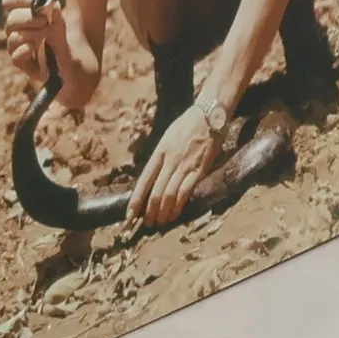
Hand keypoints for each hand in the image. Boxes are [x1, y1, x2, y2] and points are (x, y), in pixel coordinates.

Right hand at [2, 0, 63, 88]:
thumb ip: (55, 14)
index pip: (9, 0)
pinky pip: (15, 57)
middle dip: (28, 17)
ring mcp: (19, 48)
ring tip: (46, 33)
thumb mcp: (62, 23)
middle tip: (45, 20)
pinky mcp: (24, 65)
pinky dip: (24, 50)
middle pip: (11, 19)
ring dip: (30, 33)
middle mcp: (18, 30)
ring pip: (13, 38)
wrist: (75, 63)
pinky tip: (34, 48)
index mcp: (24, 14)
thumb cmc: (66, 38)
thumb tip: (50, 2)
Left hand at [127, 105, 219, 226]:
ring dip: (163, 212)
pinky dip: (178, 206)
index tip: (129, 213)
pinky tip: (175, 214)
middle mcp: (169, 160)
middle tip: (147, 223)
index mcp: (159, 151)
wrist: (209, 114)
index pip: (144, 180)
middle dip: (149, 211)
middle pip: (155, 191)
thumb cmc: (188, 124)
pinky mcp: (199, 169)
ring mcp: (184, 165)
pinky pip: (186, 191)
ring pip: (169, 194)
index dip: (136, 199)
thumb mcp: (168, 137)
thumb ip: (161, 155)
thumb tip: (153, 175)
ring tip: (159, 222)